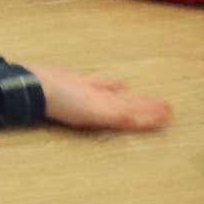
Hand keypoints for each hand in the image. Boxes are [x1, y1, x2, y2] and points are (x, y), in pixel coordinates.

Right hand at [30, 67, 173, 133]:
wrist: (34, 86)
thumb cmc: (63, 100)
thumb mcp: (92, 111)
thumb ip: (116, 115)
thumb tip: (138, 121)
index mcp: (106, 115)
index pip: (134, 117)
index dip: (151, 117)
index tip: (169, 116)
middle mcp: (101, 107)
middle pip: (130, 108)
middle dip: (148, 109)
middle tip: (169, 109)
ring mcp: (89, 95)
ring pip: (119, 97)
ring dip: (135, 99)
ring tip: (152, 99)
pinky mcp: (79, 83)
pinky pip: (100, 84)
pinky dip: (112, 84)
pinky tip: (121, 83)